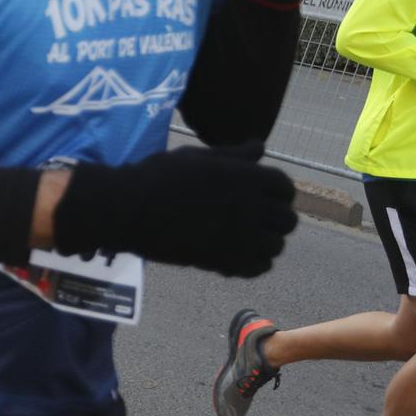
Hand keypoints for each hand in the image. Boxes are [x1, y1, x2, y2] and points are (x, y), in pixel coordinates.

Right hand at [52, 142, 294, 277]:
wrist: (129, 208)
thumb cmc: (160, 176)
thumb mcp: (198, 157)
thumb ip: (235, 155)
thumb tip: (260, 147)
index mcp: (246, 178)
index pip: (285, 187)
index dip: (279, 192)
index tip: (267, 196)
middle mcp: (249, 207)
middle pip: (287, 220)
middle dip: (277, 219)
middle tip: (258, 219)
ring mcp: (238, 237)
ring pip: (275, 246)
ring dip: (266, 242)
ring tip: (248, 238)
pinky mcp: (224, 260)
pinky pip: (257, 267)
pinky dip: (253, 263)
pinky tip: (238, 255)